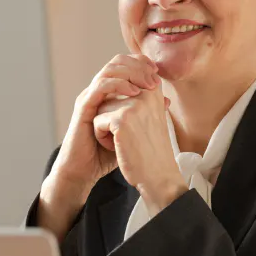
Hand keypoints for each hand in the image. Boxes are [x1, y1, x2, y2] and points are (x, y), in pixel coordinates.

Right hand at [48, 54, 162, 195]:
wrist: (84, 170)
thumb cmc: (104, 153)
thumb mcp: (131, 130)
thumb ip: (145, 113)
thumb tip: (165, 101)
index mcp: (107, 93)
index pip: (123, 65)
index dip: (141, 63)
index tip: (158, 71)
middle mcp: (96, 91)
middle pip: (116, 62)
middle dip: (138, 65)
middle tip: (155, 75)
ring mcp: (89, 98)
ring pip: (109, 70)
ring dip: (131, 73)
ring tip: (148, 83)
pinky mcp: (83, 108)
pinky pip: (100, 87)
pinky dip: (119, 85)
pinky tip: (134, 93)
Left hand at [92, 82, 186, 212]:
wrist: (158, 176)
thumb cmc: (151, 148)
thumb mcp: (150, 115)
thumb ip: (139, 95)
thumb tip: (124, 79)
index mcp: (153, 89)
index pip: (122, 83)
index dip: (119, 107)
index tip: (134, 125)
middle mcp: (146, 92)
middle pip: (108, 97)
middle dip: (111, 117)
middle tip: (131, 135)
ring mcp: (134, 105)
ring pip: (101, 109)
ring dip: (106, 128)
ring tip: (126, 141)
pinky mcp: (121, 119)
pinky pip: (97, 122)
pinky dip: (103, 138)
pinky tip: (119, 147)